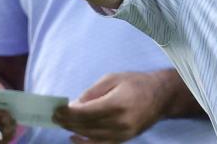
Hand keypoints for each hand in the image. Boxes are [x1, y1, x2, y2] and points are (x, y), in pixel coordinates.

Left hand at [53, 72, 173, 142]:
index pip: (85, 112)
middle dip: (67, 121)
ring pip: (90, 136)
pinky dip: (84, 142)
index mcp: (117, 104)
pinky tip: (73, 137)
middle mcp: (120, 122)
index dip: (68, 112)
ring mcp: (122, 134)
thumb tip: (74, 105)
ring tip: (61, 123)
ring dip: (73, 130)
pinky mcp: (124, 139)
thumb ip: (92, 92)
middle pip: (86, 125)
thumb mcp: (113, 78)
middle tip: (54, 116)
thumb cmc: (136, 83)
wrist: (161, 96)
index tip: (57, 109)